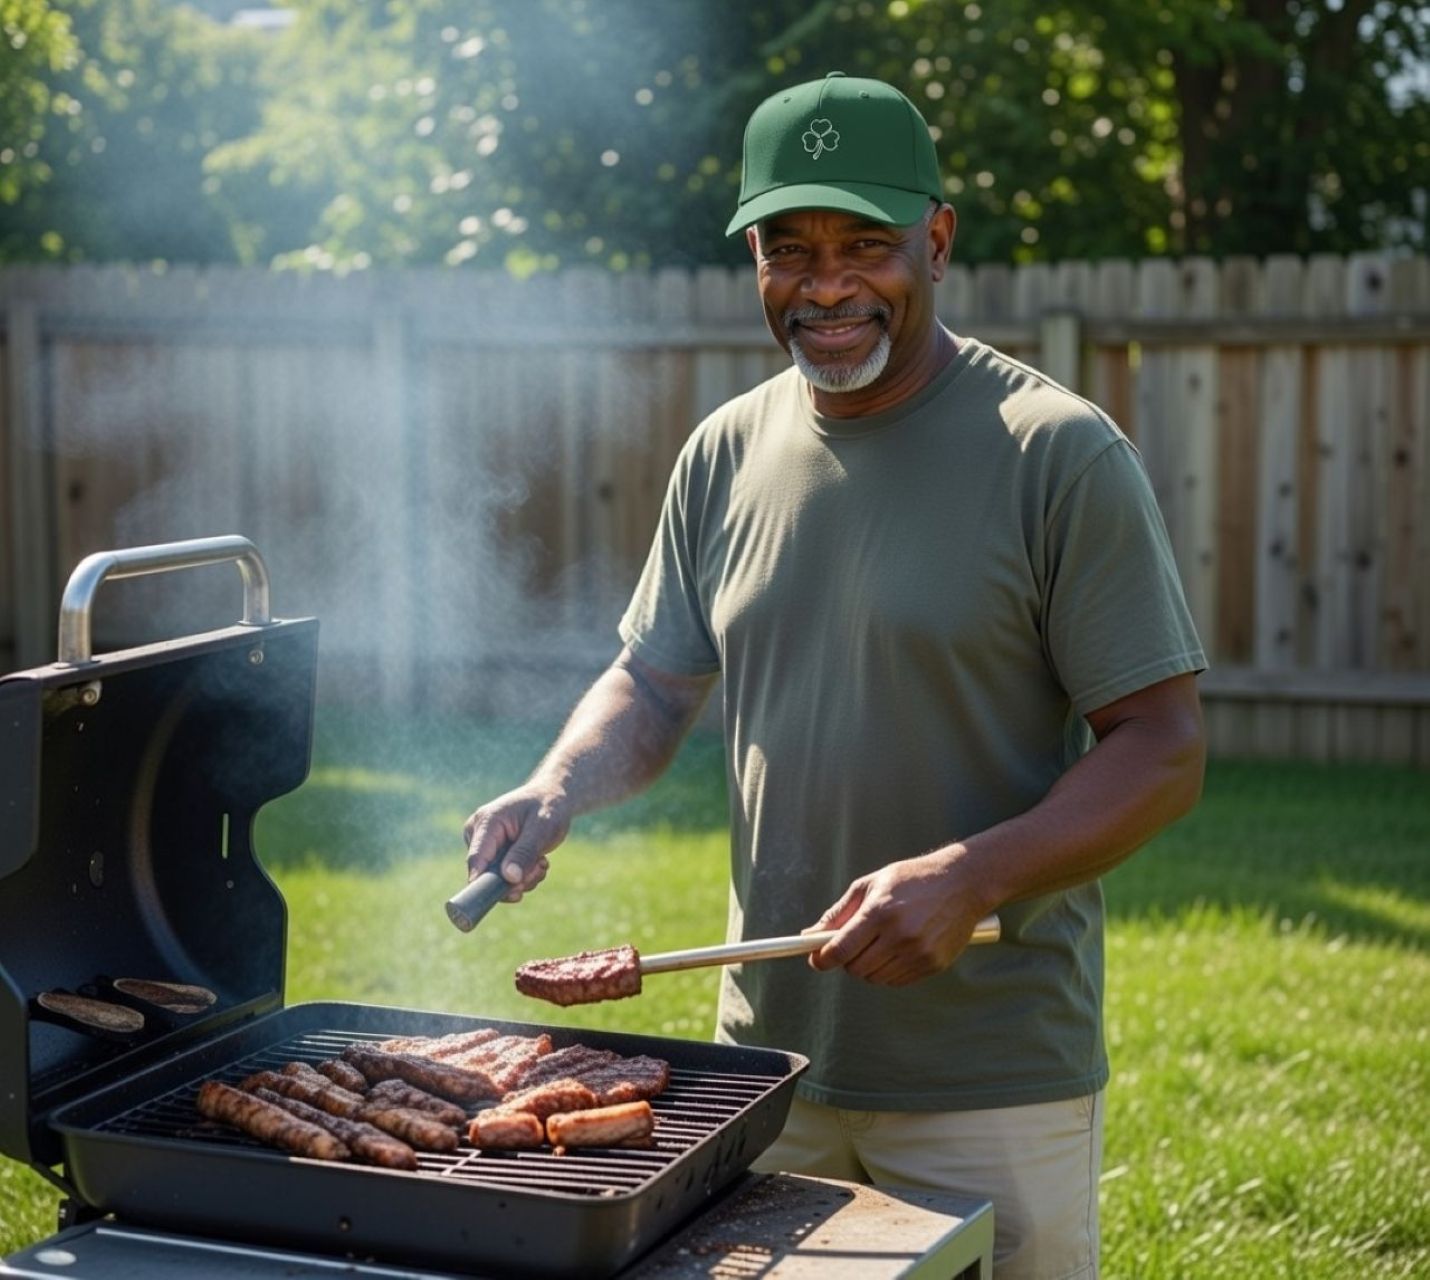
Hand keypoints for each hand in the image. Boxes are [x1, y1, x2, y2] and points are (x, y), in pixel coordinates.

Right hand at [462, 786, 568, 902]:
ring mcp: (484, 844)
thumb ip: (525, 853)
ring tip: (541, 862)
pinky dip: (522, 877)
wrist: (552, 798)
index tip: (495, 898)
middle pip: (487, 873)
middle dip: (515, 880)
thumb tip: (509, 878)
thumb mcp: (542, 829)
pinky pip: (503, 877)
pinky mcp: (491, 854)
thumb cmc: (548, 808)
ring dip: (523, 879)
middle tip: (540, 869)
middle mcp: (478, 833)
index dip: (481, 882)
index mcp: (487, 821)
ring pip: (497, 879)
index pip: (477, 858)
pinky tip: (536, 862)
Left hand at [806, 848, 987, 985]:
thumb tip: (809, 936)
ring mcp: (918, 953)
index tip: (816, 959)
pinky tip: (895, 950)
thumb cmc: (911, 879)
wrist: (962, 882)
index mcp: (880, 912)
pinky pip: (897, 981)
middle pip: (856, 968)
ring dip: (867, 966)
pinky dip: (888, 971)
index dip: (822, 958)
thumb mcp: (871, 885)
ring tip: (877, 943)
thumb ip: (839, 913)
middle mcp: (899, 935)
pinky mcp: (933, 964)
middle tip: (852, 945)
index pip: (840, 949)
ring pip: (875, 978)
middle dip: (846, 960)